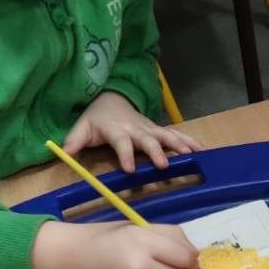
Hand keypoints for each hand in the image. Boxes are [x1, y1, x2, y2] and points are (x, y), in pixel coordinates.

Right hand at [32, 219, 198, 268]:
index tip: (185, 257)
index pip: (185, 257)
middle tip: (171, 266)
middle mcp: (139, 268)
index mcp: (143, 242)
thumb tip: (195, 256)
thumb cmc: (114, 239)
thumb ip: (172, 237)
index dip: (190, 258)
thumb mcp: (142, 228)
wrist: (80, 257)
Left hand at [63, 92, 203, 174]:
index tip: (130, 169)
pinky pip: (177, 135)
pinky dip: (190, 142)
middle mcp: (137, 129)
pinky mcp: (160, 130)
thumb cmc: (97, 120)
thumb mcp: (82, 128)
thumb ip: (74, 140)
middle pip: (149, 139)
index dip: (126, 155)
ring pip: (167, 135)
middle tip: (164, 165)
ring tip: (192, 156)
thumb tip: (64, 153)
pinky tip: (203, 151)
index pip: (121, 142)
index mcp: (117, 130)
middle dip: (157, 151)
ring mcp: (151, 128)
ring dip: (180, 145)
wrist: (112, 99)